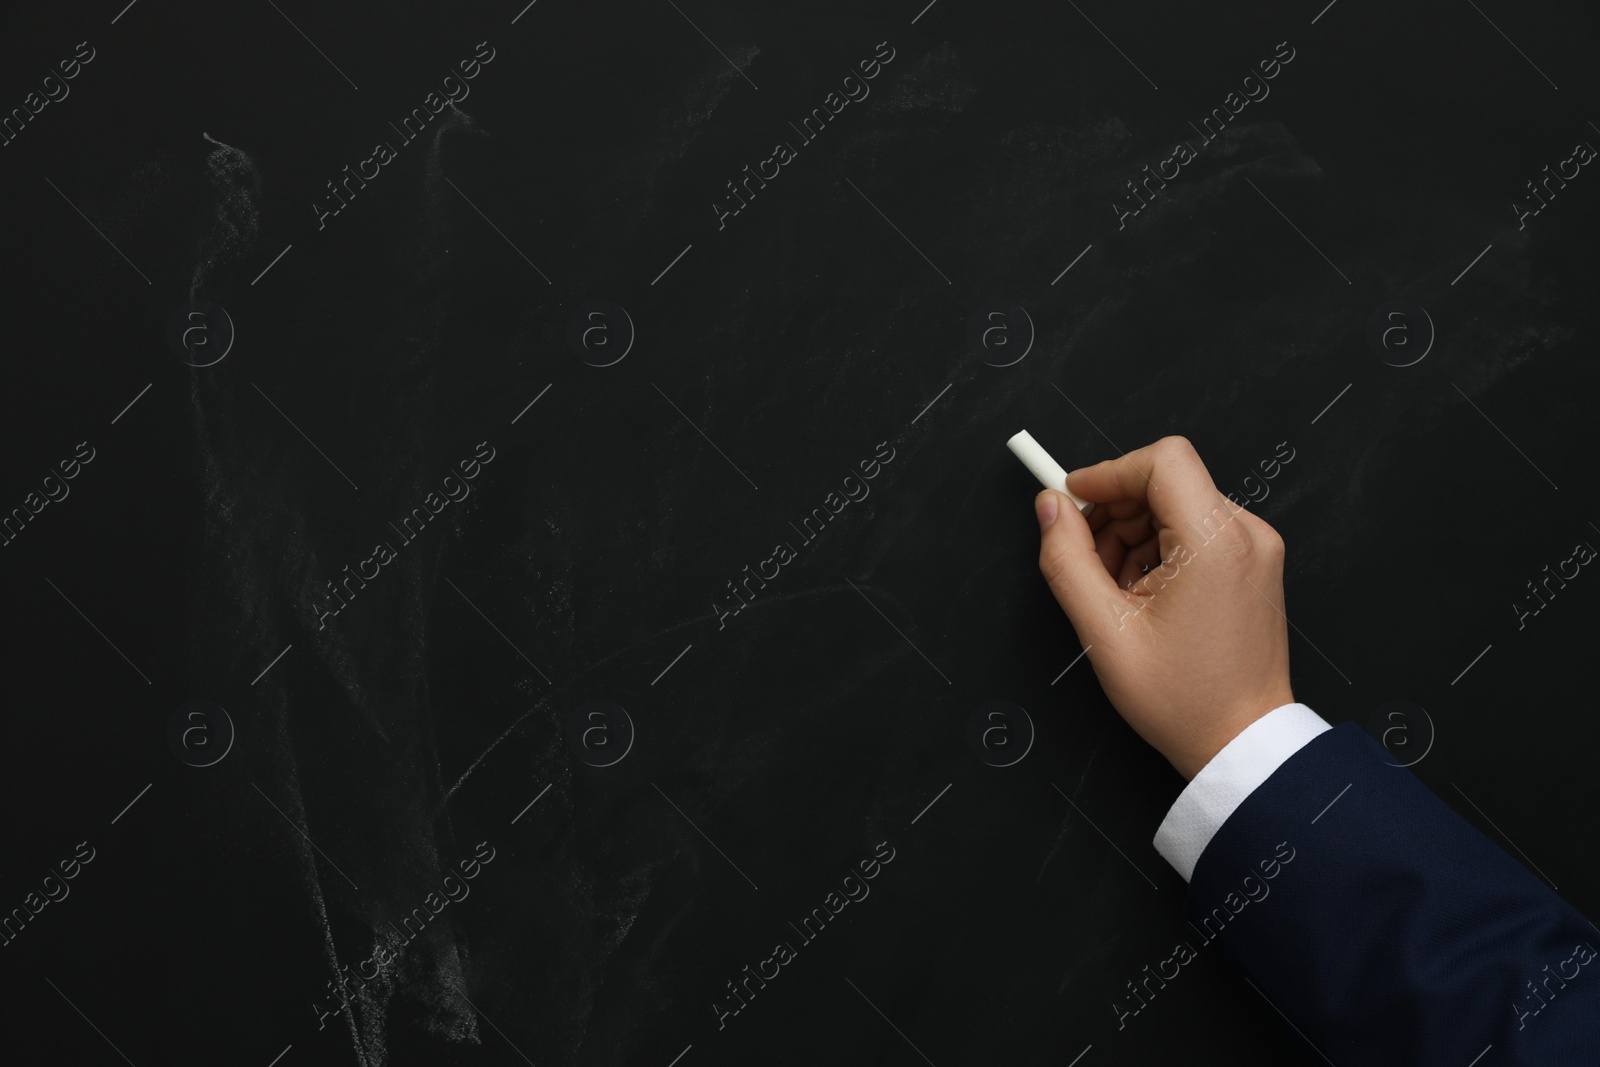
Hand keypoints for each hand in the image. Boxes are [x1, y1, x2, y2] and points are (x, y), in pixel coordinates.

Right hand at [1034, 436, 1294, 779]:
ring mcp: (1256, 549)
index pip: (1162, 461)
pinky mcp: (1254, 564)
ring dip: (1133, 536)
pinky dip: (1159, 550)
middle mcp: (1247, 535)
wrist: (1242, 742)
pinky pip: (1196, 530)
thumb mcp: (1104, 632)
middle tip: (1087, 562)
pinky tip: (1143, 596)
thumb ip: (1066, 559)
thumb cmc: (1184, 699)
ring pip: (1177, 506)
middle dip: (1115, 513)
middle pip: (1165, 482)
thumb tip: (1049, 507)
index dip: (1108, 473)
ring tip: (1115, 593)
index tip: (1072, 499)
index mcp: (1216, 544)